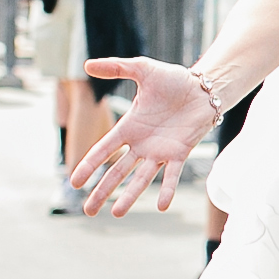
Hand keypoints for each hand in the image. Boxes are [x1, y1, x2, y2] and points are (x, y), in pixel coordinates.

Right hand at [71, 57, 220, 215]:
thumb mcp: (142, 69)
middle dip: (103, 191)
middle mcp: (142, 144)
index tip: (75, 182)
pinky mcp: (180, 153)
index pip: (103, 150)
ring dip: (129, 196)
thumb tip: (87, 64)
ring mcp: (160, 151)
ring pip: (141, 179)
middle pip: (118, 172)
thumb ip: (116, 68)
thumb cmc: (173, 79)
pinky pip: (172, 175)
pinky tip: (160, 206)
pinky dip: (167, 189)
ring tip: (117, 214)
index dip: (89, 166)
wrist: (203, 87)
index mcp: (129, 127)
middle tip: (89, 212)